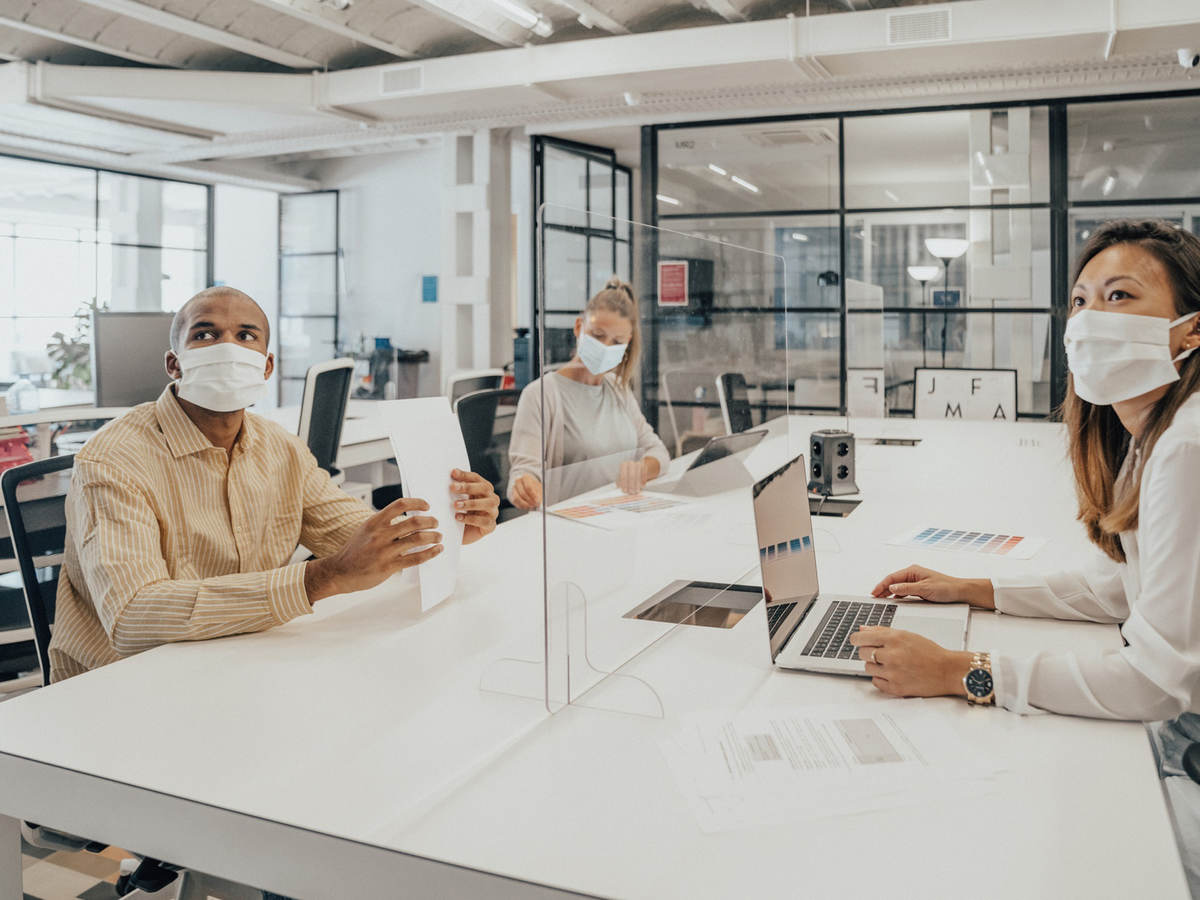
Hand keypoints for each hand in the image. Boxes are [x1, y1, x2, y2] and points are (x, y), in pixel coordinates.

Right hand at [305, 498, 441, 602]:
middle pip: (413, 522)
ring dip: (433, 536)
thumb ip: (384, 524)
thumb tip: (407, 520)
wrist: (339, 572)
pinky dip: (430, 553)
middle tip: (435, 523)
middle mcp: (380, 534)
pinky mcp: (389, 566)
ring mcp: (385, 551)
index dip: (416, 502)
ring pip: (417, 539)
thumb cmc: (353, 552)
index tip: (426, 506)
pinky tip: (436, 550)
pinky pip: (415, 558)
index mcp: (374, 522)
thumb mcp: (365, 530)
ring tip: (438, 536)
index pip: (399, 504)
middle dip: (430, 521)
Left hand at [451, 469, 499, 544]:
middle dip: (468, 487)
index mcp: (483, 489)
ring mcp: (493, 512)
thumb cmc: (458, 513)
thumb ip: (454, 490)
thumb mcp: (455, 500)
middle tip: (452, 488)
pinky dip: (471, 518)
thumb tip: (446, 477)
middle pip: (484, 488)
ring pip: (488, 504)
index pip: (476, 478)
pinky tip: (458, 517)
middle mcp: (491, 498)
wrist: (458, 535)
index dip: (465, 475)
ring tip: (456, 505)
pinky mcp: (490, 526)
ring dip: (471, 503)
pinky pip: (484, 521)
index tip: (453, 473)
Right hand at [511, 473, 542, 509]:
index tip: (538, 501)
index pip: (528, 487)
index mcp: (525, 477)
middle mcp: (518, 482)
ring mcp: (513, 488)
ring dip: (525, 504)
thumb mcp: (539, 487)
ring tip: (532, 506)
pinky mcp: (511, 496)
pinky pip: (515, 502)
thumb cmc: (534, 486)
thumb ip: (540, 494)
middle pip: (523, 493)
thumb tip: (541, 501)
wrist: (527, 486)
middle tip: (535, 505)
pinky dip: (522, 506)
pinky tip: (528, 506)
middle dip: (530, 501)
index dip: (533, 496)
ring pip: (517, 498)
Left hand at [616, 457, 658, 493]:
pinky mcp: (644, 466)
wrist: (636, 467)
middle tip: (631, 492)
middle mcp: (630, 463)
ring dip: (637, 484)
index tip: (624, 491)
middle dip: (631, 485)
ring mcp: (638, 464)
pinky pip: (644, 474)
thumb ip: (620, 481)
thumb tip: (619, 487)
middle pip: (631, 476)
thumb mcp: (622, 476)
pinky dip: (643, 481)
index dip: (624, 484)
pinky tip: (642, 486)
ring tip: (637, 491)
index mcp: (623, 465)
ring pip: (638, 475)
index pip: (623, 475)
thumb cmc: (627, 474)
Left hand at [849, 626, 973, 698]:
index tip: (856, 640)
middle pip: (862, 653)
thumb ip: (882, 631)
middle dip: (868, 652)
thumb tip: (862, 629)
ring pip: (867, 668)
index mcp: (894, 638)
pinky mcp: (896, 688)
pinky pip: (876, 682)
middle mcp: (892, 655)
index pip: (861, 638)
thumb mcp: (907, 635)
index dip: (856, 639)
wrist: (947, 671)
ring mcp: (893, 673)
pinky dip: (881, 678)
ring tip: (890, 664)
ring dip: (875, 666)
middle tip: (881, 653)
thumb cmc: (930, 652)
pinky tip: (893, 674)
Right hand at [870, 564, 993, 609]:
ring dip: (889, 592)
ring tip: (880, 599)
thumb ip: (906, 589)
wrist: (960, 591)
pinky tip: (893, 600)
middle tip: (874, 597)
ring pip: (898, 586)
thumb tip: (892, 588)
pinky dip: (897, 595)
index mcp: (913, 571)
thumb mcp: (924, 589)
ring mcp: (916, 580)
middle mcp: (913, 574)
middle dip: (882, 589)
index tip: (874, 593)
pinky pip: (904, 590)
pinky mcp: (919, 587)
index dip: (881, 585)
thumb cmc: (946, 588)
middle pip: (893, 581)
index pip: (892, 578)